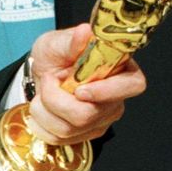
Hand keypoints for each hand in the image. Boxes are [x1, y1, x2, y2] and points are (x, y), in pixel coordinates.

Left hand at [27, 23, 145, 143]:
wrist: (41, 72)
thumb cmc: (57, 55)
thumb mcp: (58, 42)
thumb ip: (70, 41)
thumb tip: (84, 32)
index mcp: (121, 70)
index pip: (131, 86)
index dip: (106, 92)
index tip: (80, 89)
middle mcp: (115, 99)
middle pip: (88, 114)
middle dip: (56, 99)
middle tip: (50, 80)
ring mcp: (100, 120)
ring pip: (68, 129)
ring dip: (44, 110)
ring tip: (45, 91)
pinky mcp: (82, 134)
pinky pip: (57, 138)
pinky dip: (40, 123)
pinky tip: (42, 107)